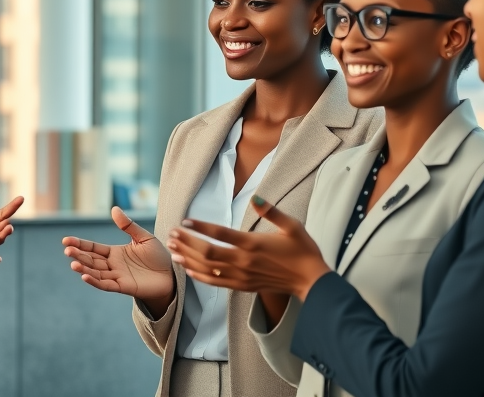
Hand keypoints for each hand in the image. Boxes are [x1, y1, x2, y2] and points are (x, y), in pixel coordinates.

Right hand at [62, 207, 174, 313]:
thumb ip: (128, 226)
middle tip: (67, 250)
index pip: (93, 248)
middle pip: (91, 259)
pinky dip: (95, 282)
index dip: (80, 244)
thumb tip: (114, 209)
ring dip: (84, 269)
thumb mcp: (143, 238)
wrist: (172, 275)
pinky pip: (106, 284)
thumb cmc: (158, 257)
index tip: (66, 241)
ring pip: (96, 272)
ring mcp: (117, 276)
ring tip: (73, 264)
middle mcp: (112, 265)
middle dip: (79, 255)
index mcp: (114, 252)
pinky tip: (85, 276)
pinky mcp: (123, 287)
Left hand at [166, 196, 330, 299]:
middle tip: (171, 234)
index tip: (185, 220)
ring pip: (208, 268)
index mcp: (253, 244)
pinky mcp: (243, 286)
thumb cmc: (303, 251)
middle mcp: (244, 261)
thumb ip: (272, 212)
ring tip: (172, 250)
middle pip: (207, 252)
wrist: (311, 281)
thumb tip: (256, 197)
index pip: (220, 234)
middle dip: (186, 242)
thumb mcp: (292, 226)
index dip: (200, 226)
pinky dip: (200, 276)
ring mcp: (242, 276)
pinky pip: (216, 282)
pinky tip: (188, 269)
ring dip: (188, 258)